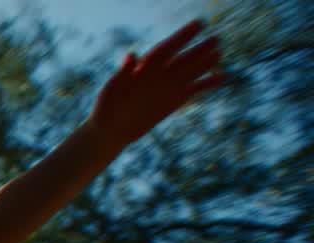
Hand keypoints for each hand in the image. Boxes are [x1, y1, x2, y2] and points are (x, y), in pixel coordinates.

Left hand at [89, 20, 225, 148]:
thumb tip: (131, 55)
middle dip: (198, 49)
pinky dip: (207, 83)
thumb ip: (123, 72)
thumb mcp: (112, 89)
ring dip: (205, 62)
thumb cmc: (106, 107)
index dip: (182, 36)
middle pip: (182, 58)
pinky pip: (194, 89)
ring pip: (190, 71)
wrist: (110, 130)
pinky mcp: (174, 100)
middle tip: (215, 39)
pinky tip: (222, 77)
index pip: (167, 48)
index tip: (198, 25)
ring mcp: (168, 86)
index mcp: (144, 67)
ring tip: (219, 53)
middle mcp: (159, 73)